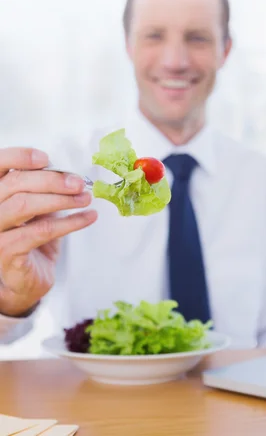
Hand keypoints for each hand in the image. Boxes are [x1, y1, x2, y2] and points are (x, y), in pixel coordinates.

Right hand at [0, 147, 96, 316]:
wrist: (25, 280)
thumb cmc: (30, 238)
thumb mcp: (37, 208)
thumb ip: (43, 189)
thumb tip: (69, 173)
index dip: (19, 157)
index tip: (46, 158)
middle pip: (14, 183)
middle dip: (51, 179)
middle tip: (78, 182)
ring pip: (24, 205)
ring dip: (61, 199)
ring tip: (85, 198)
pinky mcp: (7, 252)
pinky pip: (41, 231)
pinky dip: (70, 222)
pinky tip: (87, 217)